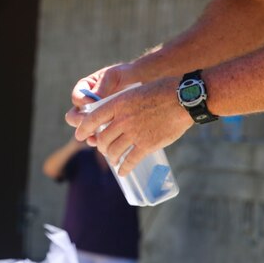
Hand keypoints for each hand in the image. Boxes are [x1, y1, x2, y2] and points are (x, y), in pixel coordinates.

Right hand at [64, 62, 138, 143]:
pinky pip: (94, 136)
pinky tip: (100, 141)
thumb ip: (102, 86)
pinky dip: (95, 140)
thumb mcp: (113, 76)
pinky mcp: (103, 127)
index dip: (82, 101)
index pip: (76, 97)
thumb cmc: (124, 76)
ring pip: (82, 129)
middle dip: (80, 120)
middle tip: (90, 122)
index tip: (92, 102)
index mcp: (85, 89)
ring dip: (87, 133)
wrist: (140, 84)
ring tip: (94, 135)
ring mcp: (94, 117)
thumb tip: (93, 99)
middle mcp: (85, 105)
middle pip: (73, 116)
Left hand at [65, 76, 192, 175]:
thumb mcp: (135, 91)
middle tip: (104, 149)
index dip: (83, 129)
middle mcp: (122, 119)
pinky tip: (122, 172)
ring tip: (113, 160)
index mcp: (118, 104)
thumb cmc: (162, 90)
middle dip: (101, 146)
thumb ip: (124, 105)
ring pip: (114, 151)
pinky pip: (131, 160)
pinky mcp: (147, 145)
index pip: (92, 118)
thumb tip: (116, 116)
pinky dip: (124, 168)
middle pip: (102, 138)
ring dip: (112, 157)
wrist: (183, 98)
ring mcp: (134, 133)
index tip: (80, 135)